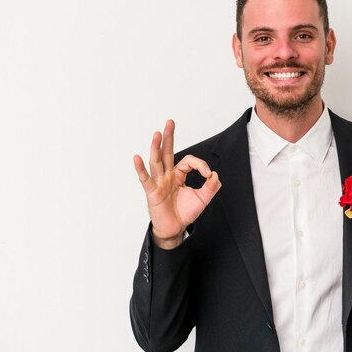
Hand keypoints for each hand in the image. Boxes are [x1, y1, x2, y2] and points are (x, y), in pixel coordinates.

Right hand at [133, 120, 221, 248]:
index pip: (189, 161)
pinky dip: (140, 169)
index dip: (200, 164)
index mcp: (179, 175)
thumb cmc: (184, 213)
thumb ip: (211, 186)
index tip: (208, 174)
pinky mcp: (152, 192)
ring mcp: (159, 183)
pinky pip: (146, 179)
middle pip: (167, 153)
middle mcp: (168, 176)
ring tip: (157, 134)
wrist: (175, 229)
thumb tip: (215, 174)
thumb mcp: (203, 198)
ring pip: (157, 162)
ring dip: (156, 147)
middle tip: (170, 122)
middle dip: (169, 137)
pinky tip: (137, 158)